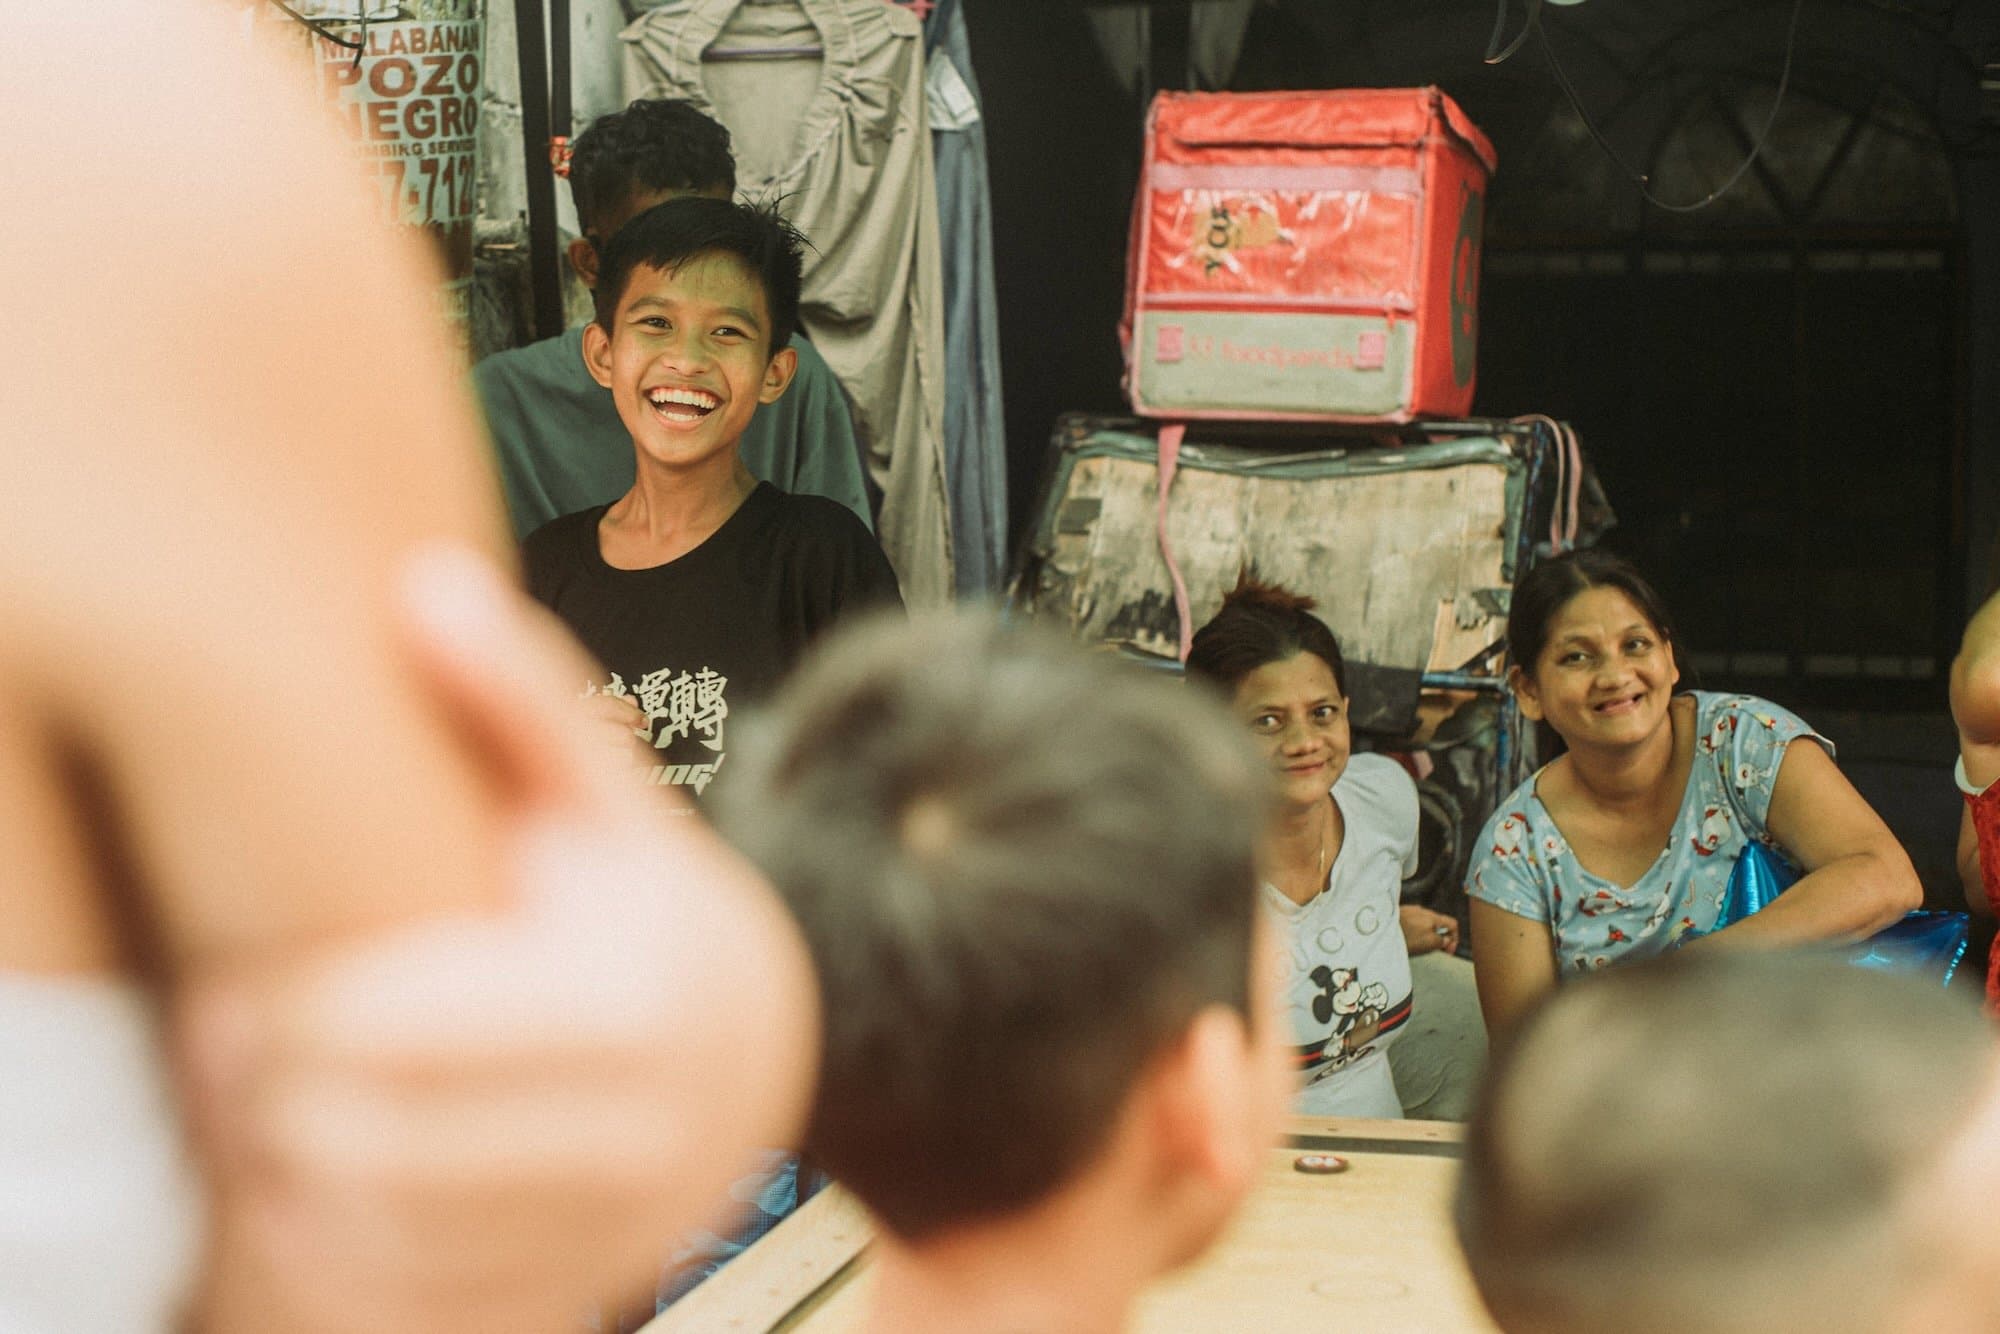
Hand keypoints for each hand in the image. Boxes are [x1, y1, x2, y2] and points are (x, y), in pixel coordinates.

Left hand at [177, 546, 818, 1332]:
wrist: (769, 1047)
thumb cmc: (652, 909)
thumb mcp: (601, 799)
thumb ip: (516, 696)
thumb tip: (422, 582)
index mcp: (633, 999)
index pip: (383, 1030)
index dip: (278, 1009)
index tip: (232, 977)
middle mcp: (643, 1134)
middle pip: (364, 1146)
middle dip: (266, 1099)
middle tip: (224, 1044)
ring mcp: (619, 1230)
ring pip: (373, 1246)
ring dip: (282, 1185)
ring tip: (260, 1110)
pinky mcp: (585, 1290)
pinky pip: (411, 1307)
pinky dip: (334, 1260)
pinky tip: (314, 1184)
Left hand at [1400, 904, 1459, 955]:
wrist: (1381, 931)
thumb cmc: (1406, 937)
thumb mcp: (1430, 943)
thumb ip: (1442, 941)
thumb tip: (1447, 940)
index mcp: (1433, 916)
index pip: (1452, 924)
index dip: (1454, 938)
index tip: (1448, 950)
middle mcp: (1422, 910)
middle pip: (1438, 924)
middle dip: (1438, 937)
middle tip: (1433, 949)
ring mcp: (1409, 911)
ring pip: (1424, 923)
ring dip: (1425, 935)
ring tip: (1418, 946)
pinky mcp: (1398, 914)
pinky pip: (1411, 923)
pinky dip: (1413, 932)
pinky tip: (1407, 940)